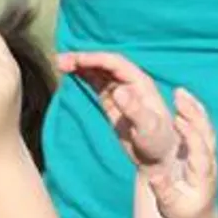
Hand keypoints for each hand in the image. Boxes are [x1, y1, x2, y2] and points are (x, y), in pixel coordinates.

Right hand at [56, 51, 176, 163]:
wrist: (158, 158)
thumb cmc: (158, 143)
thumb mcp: (148, 128)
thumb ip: (134, 110)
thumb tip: (117, 91)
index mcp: (140, 83)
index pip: (114, 63)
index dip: (94, 59)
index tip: (75, 60)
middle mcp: (130, 82)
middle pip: (104, 63)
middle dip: (83, 59)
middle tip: (59, 61)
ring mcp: (120, 91)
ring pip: (98, 71)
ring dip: (80, 65)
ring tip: (59, 64)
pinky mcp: (112, 102)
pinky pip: (96, 83)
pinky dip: (83, 76)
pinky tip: (70, 74)